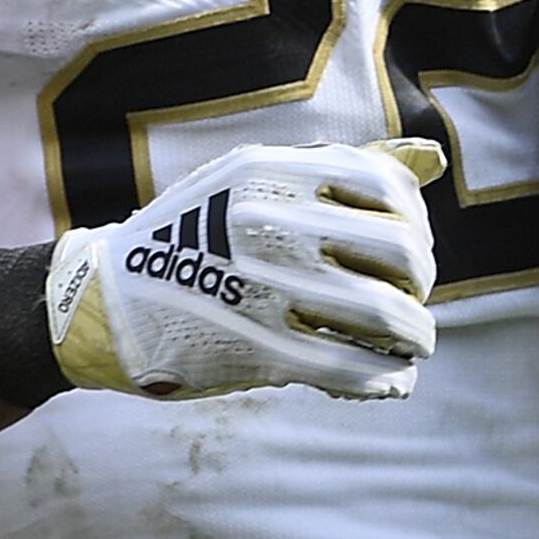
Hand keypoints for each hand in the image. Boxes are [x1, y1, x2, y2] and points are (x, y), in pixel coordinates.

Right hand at [44, 139, 442, 402]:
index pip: (389, 189)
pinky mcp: (258, 351)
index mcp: (270, 173)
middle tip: (410, 296)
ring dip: (416, 334)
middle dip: (421, 281)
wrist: (107, 301)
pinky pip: (354, 369)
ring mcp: (264, 289)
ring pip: (387, 315)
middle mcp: (269, 224)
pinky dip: (388, 379)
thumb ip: (342, 168)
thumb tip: (431, 159)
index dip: (415, 222)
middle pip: (402, 252)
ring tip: (412, 342)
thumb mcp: (254, 181)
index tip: (402, 245)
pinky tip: (391, 379)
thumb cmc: (196, 235)